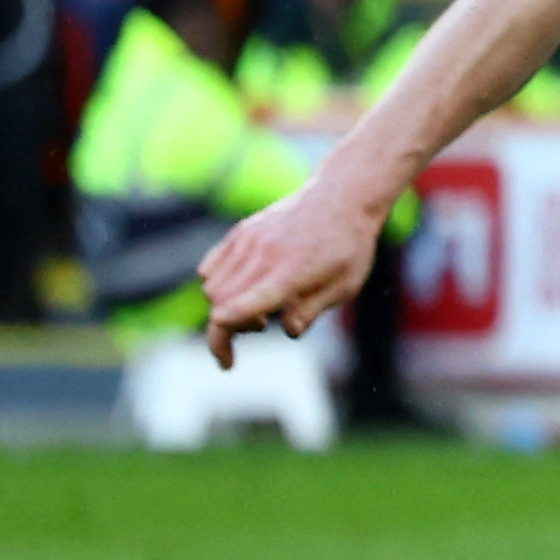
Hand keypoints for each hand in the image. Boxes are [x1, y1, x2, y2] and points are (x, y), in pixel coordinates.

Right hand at [198, 176, 390, 368]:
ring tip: (260, 308)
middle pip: (219, 303)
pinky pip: (210, 266)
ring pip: (212, 286)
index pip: (239, 309)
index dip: (223, 338)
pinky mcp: (240, 232)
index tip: (226, 361)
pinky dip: (217, 285)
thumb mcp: (344, 288)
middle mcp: (262, 256)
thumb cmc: (349, 247)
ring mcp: (248, 241)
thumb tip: (285, 330)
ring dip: (224, 307)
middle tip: (259, 328)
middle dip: (226, 330)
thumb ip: (309, 312)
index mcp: (289, 274)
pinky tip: (244, 288)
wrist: (342, 198)